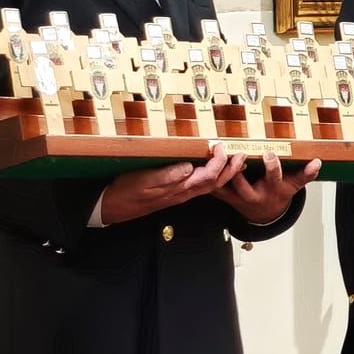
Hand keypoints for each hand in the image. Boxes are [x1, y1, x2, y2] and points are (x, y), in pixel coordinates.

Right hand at [98, 146, 245, 224]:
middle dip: (230, 170)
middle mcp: (182, 194)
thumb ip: (167, 176)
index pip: (207, 176)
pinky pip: (198, 187)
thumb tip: (188, 168)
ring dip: (223, 175)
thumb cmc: (126, 191)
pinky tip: (209, 170)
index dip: (219, 162)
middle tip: (241, 155)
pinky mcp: (173, 194)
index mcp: (178, 189)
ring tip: (233, 162)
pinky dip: (210, 178)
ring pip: (208, 187)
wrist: (113, 207)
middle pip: (214, 184)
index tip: (221, 146)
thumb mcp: (143, 181)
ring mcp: (178, 195)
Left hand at [216, 155, 320, 224]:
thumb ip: (306, 173)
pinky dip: (209, 180)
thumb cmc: (280, 192)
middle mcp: (254, 195)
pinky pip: (215, 190)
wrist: (266, 212)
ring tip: (217, 155)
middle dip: (238, 170)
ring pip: (225, 189)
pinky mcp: (227, 197)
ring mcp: (238, 198)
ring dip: (219, 174)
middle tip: (233, 153)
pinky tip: (204, 165)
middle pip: (243, 186)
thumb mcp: (295, 184)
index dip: (272, 166)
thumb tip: (318, 162)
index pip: (274, 177)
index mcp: (272, 189)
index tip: (270, 153)